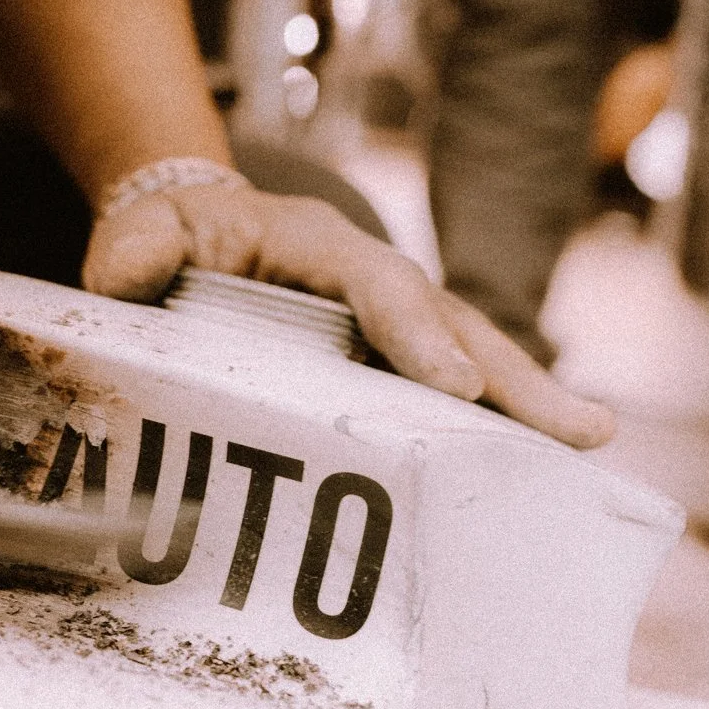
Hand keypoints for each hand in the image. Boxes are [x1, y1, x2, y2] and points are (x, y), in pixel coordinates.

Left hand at [81, 184, 614, 448]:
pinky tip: (531, 481)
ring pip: (466, 364)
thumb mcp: (148, 227)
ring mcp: (389, 325)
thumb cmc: (176, 234)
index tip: (457, 385)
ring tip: (589, 450)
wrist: (194, 231)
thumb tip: (120, 279)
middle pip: (453, 326)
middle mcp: (373, 283)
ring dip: (524, 410)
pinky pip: (444, 397)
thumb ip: (133, 246)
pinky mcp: (388, 363)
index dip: (417, 334)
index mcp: (322, 247)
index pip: (378, 286)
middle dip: (515, 379)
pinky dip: (487, 433)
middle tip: (581, 429)